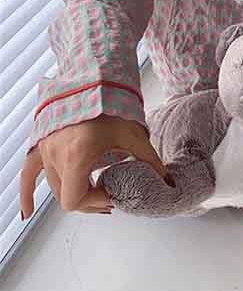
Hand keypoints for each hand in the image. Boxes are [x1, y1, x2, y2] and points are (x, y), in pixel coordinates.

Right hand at [20, 114, 169, 217]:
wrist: (94, 80)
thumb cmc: (113, 104)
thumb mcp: (134, 136)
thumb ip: (150, 162)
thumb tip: (168, 183)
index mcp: (77, 154)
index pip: (76, 199)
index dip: (95, 203)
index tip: (113, 195)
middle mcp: (56, 154)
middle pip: (66, 196)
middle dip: (90, 200)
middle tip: (110, 196)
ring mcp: (45, 150)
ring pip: (54, 186)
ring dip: (73, 192)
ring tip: (95, 192)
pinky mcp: (41, 144)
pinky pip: (28, 174)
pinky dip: (27, 193)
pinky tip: (27, 210)